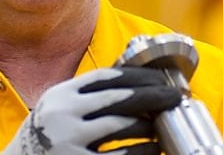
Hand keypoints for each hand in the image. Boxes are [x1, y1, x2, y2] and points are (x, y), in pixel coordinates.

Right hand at [1, 67, 181, 154]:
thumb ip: (86, 96)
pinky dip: (143, 152)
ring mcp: (68, 141)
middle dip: (154, 95)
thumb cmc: (46, 137)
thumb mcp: (58, 108)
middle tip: (176, 97)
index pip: (108, 76)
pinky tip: (153, 149)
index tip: (161, 79)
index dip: (140, 76)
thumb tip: (133, 82)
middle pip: (120, 97)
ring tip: (160, 126)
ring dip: (148, 125)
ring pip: (122, 126)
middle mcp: (63, 114)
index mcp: (61, 95)